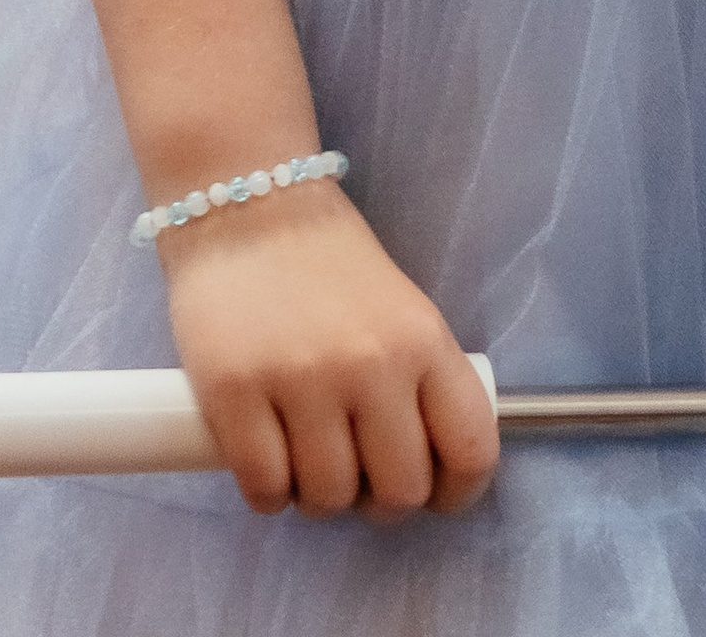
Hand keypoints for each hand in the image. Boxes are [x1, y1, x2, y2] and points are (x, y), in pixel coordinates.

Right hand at [160, 177, 498, 518]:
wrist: (247, 203)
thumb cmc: (328, 263)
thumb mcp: (400, 311)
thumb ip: (417, 382)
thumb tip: (421, 468)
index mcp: (424, 340)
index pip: (471, 450)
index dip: (457, 493)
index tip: (434, 494)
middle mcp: (372, 364)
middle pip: (398, 493)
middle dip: (378, 502)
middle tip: (356, 478)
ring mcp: (301, 381)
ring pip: (327, 499)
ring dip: (316, 497)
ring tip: (304, 460)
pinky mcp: (234, 393)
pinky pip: (263, 490)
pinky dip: (267, 495)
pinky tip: (265, 465)